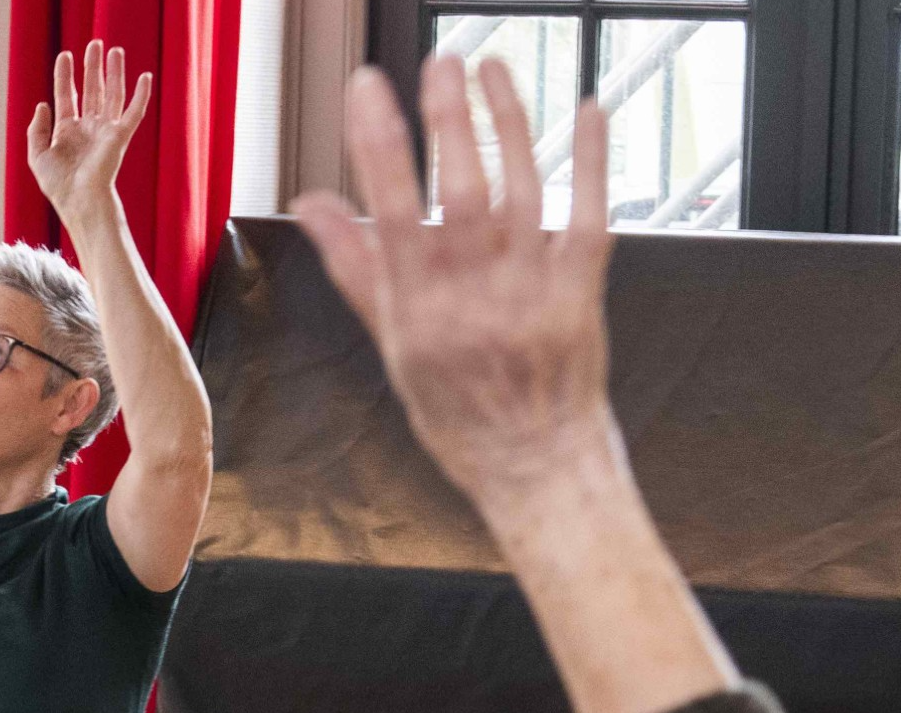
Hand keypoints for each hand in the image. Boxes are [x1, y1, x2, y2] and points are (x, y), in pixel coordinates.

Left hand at [28, 41, 151, 222]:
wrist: (79, 201)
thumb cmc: (59, 185)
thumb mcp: (37, 155)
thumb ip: (36, 130)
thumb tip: (43, 105)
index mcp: (69, 133)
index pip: (67, 97)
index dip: (65, 76)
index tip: (65, 55)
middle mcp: (89, 129)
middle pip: (92, 91)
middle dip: (92, 67)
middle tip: (94, 44)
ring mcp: (105, 131)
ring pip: (112, 95)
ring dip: (114, 73)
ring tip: (115, 51)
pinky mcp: (120, 136)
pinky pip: (134, 112)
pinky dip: (141, 95)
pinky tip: (145, 77)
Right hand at [294, 58, 618, 523]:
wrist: (535, 462)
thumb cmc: (459, 411)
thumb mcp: (393, 346)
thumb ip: (357, 268)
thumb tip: (311, 205)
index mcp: (420, 314)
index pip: (393, 215)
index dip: (379, 147)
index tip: (367, 91)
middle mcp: (476, 300)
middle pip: (463, 194)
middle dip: (450, 123)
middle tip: (439, 63)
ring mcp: (533, 292)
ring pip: (523, 191)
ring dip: (509, 122)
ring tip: (490, 67)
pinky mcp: (582, 288)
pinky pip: (589, 213)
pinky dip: (589, 159)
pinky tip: (585, 108)